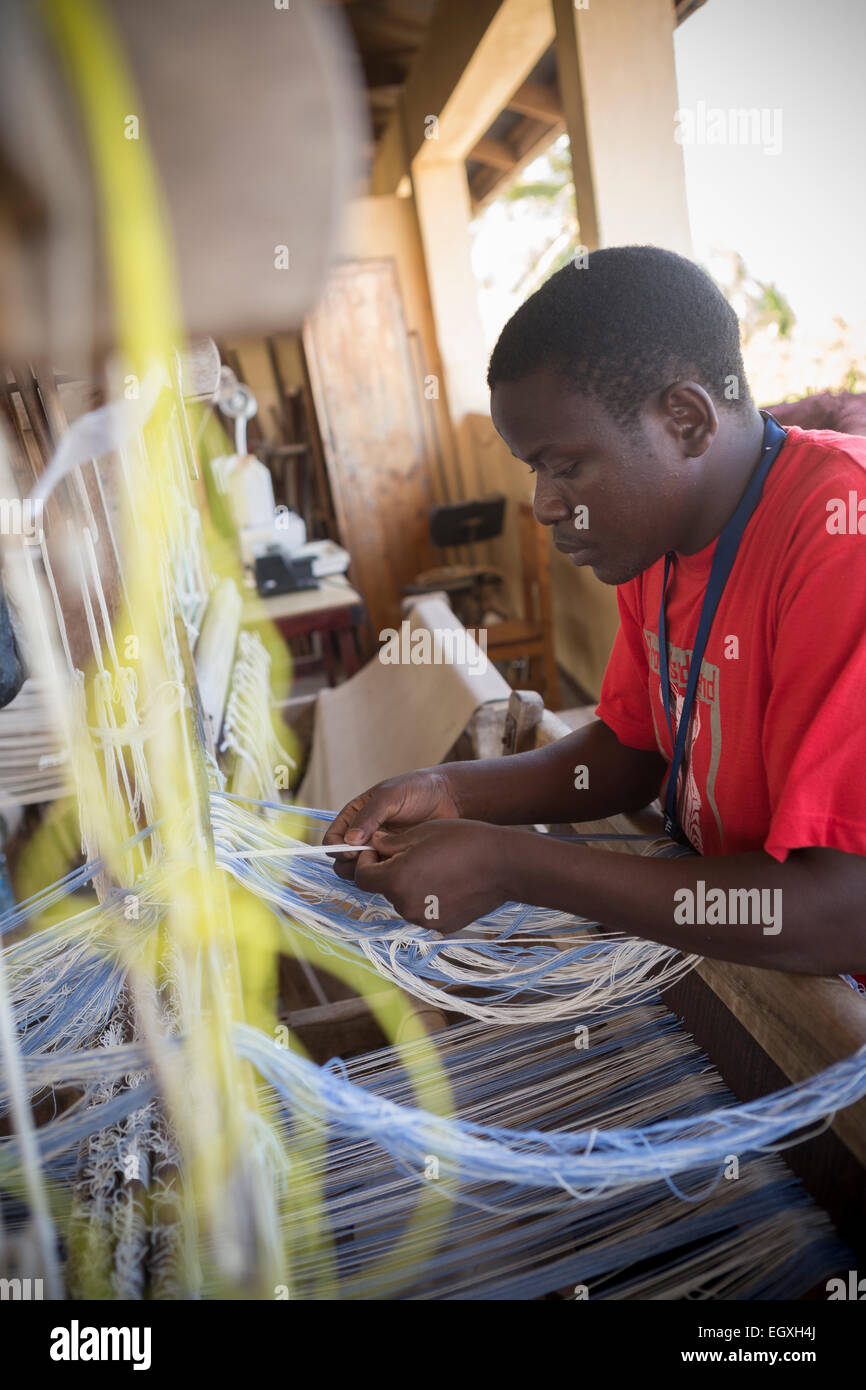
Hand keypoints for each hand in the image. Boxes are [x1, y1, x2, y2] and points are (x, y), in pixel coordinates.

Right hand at [324, 769, 460, 880]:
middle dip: (350, 863)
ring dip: (369, 870)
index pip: (332, 839)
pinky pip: (383, 874)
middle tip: (370, 858)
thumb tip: (350, 841)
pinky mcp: (396, 860)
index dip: (336, 848)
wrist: (448, 798)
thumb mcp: (390, 796)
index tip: (352, 850)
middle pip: (342, 860)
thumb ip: (369, 816)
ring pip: (361, 871)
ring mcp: (380, 849)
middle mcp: (363, 835)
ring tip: (388, 860)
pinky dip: (387, 874)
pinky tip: (401, 864)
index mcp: (355, 816)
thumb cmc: (417, 789)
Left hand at [353, 819, 511, 933]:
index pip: (362, 877)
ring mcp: (425, 920)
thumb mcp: (422, 833)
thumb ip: (391, 843)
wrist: (504, 865)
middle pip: (385, 889)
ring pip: (405, 901)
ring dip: (410, 885)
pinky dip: (429, 898)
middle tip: (412, 854)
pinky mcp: (442, 927)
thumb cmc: (463, 841)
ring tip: (436, 867)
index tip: (376, 852)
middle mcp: (406, 905)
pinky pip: (426, 911)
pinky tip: (450, 882)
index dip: (365, 862)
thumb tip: (373, 843)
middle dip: (391, 872)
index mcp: (396, 880)